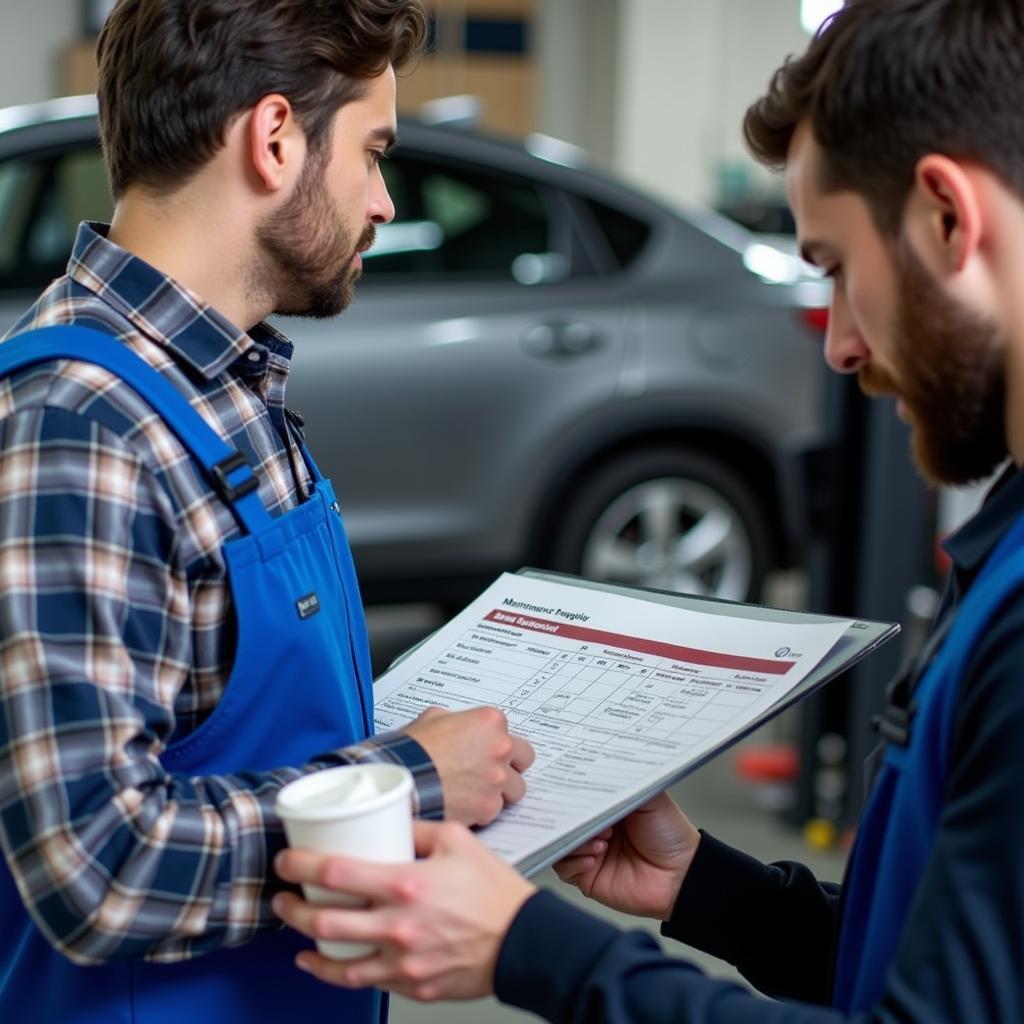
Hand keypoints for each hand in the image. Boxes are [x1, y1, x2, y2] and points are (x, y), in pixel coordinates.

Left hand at [273, 820, 534, 1000]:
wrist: (525, 941)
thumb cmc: (496, 893)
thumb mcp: (457, 841)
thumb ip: (417, 829)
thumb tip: (390, 822)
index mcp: (406, 883)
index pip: (336, 871)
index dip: (301, 864)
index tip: (287, 861)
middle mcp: (397, 925)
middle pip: (324, 919)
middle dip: (293, 908)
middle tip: (283, 898)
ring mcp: (402, 960)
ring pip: (337, 961)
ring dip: (308, 945)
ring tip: (297, 934)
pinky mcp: (411, 984)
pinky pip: (364, 982)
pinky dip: (337, 973)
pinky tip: (325, 963)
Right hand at [401, 706, 534, 825]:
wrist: (401, 780)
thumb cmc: (412, 751)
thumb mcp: (433, 718)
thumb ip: (458, 720)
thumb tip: (460, 724)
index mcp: (490, 722)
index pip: (511, 733)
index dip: (496, 743)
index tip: (487, 750)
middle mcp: (500, 748)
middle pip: (524, 759)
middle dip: (510, 765)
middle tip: (490, 770)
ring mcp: (497, 779)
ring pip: (515, 789)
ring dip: (500, 790)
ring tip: (476, 790)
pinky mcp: (488, 806)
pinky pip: (494, 810)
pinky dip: (481, 810)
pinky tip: (463, 803)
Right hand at [553, 791, 699, 920]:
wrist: (682, 875)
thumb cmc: (670, 835)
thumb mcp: (648, 797)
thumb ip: (623, 783)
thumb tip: (596, 769)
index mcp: (607, 807)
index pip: (578, 795)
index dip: (572, 792)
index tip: (568, 787)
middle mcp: (596, 828)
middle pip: (565, 819)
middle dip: (570, 816)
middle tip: (586, 816)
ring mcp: (590, 852)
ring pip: (561, 841)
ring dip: (576, 840)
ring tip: (601, 840)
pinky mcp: (587, 877)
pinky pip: (564, 867)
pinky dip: (574, 861)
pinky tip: (595, 857)